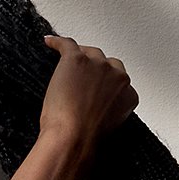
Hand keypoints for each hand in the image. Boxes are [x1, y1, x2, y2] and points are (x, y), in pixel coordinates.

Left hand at [38, 33, 139, 156]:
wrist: (73, 137)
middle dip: (96, 69)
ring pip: (90, 52)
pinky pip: (67, 44)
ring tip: (68, 65)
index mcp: (129, 94)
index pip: (120, 80)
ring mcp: (98, 65)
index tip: (96, 86)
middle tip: (81, 78)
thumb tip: (94, 104)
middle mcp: (118, 76)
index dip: (106, 82)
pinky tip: (49, 41)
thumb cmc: (85, 138)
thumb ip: (109, 109)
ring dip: (81, 56)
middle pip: (107, 63)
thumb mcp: (107, 126)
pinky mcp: (77, 59)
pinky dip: (57, 43)